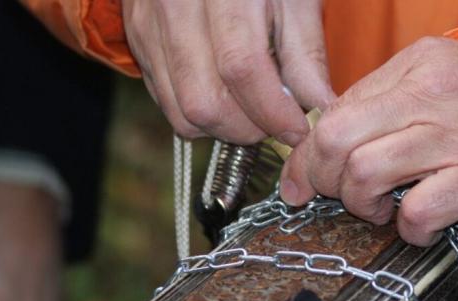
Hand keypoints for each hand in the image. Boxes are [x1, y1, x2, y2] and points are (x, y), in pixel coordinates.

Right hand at [122, 0, 335, 144]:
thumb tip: (319, 109)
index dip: (273, 112)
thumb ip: (305, 54)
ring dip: (225, 128)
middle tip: (275, 124)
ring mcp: (149, 22)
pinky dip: (200, 114)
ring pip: (182, 111)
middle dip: (248, 129)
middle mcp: (176, 3)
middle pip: (204, 100)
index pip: (241, 67)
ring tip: (252, 112)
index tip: (298, 131)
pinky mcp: (138, 38)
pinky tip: (225, 97)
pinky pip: (166, 100)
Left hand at [280, 37, 457, 245]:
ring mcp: (457, 139)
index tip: (299, 182)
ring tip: (381, 209)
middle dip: (322, 178)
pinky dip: (408, 229)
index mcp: (416, 69)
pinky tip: (418, 225)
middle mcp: (433, 97)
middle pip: (338, 139)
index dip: (306, 154)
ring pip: (366, 173)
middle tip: (337, 195)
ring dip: (361, 204)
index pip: (335, 111)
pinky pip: (416, 212)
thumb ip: (382, 102)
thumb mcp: (435, 80)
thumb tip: (323, 144)